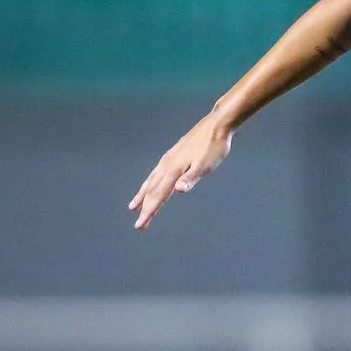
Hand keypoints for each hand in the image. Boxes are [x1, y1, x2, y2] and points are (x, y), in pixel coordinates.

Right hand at [129, 114, 232, 228]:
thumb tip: (178, 190)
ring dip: (142, 195)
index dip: (149, 212)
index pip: (158, 195)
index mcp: (174, 170)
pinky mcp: (173, 153)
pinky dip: (150, 182)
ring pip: (151, 180)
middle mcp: (167, 164)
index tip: (140, 225)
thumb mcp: (205, 165)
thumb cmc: (213, 147)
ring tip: (134, 205)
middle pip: (151, 190)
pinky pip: (156, 172)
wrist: (217, 125)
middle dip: (144, 208)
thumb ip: (191, 179)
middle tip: (138, 225)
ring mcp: (169, 158)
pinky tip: (151, 182)